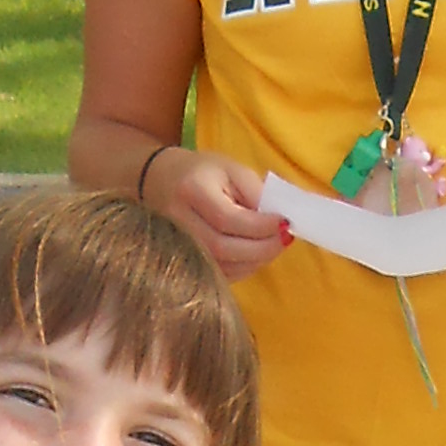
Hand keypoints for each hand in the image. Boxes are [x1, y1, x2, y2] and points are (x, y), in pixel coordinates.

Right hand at [145, 149, 291, 278]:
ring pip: (222, 267)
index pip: (228, 218)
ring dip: (256, 261)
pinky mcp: (185, 261)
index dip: (261, 226)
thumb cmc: (203, 172)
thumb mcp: (233, 170)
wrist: (160, 180)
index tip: (285, 223)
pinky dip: (244, 269)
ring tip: (273, 245)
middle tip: (285, 238)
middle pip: (223, 248)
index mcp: (192, 190)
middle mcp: (180, 222)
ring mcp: (178, 246)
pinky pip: (219, 275)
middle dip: (262, 248)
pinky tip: (256, 254)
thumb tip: (280, 223)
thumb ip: (258, 194)